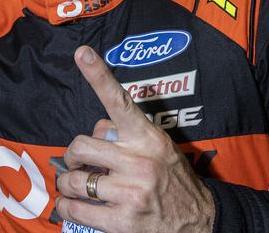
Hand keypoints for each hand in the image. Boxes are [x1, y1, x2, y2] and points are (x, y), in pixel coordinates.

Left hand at [55, 46, 214, 232]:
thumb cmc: (171, 179)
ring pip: (75, 179)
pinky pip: (77, 209)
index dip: (98, 75)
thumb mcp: (157, 147)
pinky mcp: (123, 222)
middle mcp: (140, 161)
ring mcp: (131, 193)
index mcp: (147, 138)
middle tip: (77, 164)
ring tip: (76, 187)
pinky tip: (71, 206)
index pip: (119, 101)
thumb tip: (96, 130)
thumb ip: (124, 133)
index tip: (82, 52)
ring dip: (68, 184)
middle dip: (72, 156)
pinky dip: (67, 208)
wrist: (202, 222)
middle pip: (81, 145)